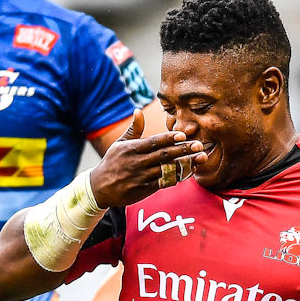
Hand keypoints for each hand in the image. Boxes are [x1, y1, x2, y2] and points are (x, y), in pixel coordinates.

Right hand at [87, 115, 206, 208]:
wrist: (99, 188)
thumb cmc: (112, 163)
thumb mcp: (119, 144)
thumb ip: (133, 129)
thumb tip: (138, 111)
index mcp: (132, 149)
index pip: (153, 142)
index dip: (168, 139)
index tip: (182, 135)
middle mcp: (137, 163)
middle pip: (164, 155)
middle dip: (183, 150)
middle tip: (199, 145)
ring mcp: (141, 177)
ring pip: (167, 169)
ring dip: (185, 164)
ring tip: (200, 158)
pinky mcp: (144, 190)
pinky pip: (164, 183)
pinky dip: (177, 177)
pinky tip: (189, 171)